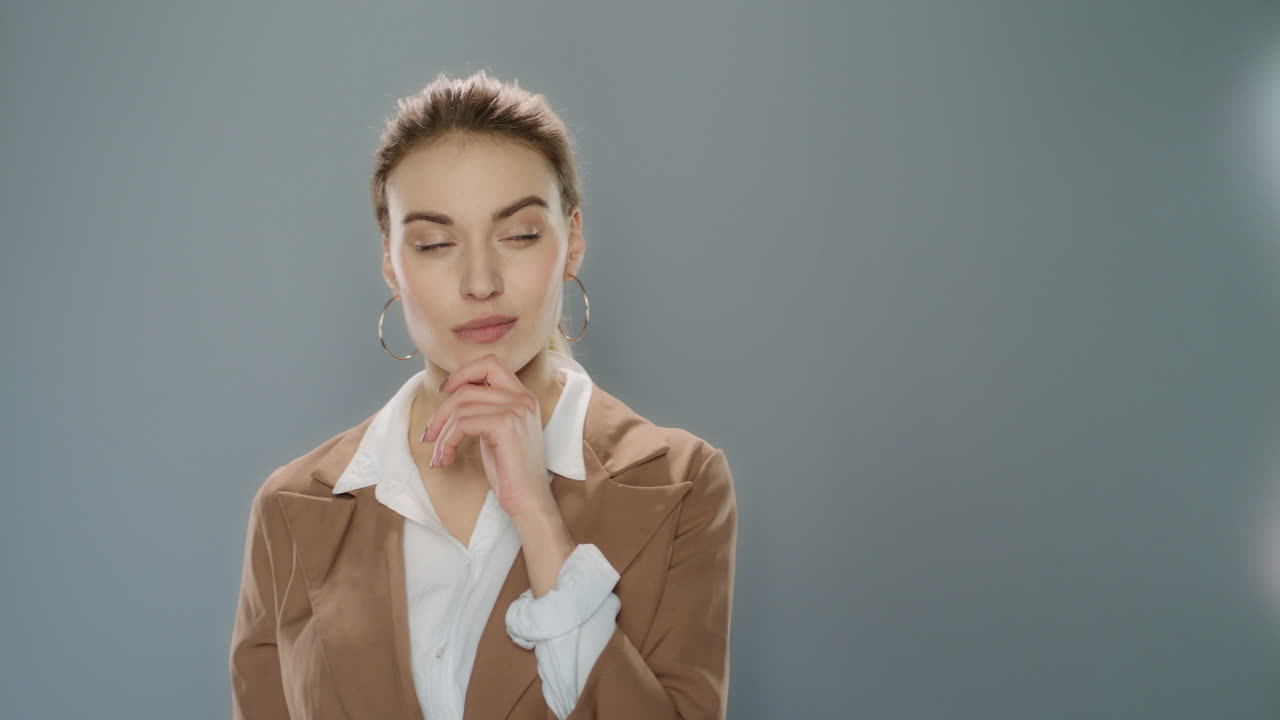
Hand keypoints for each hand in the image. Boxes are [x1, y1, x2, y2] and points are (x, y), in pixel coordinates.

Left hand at [420, 353, 552, 519]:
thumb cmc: (511, 473)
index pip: (489, 363)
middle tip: (429, 436)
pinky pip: (462, 424)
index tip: (443, 391)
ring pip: (461, 408)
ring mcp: (517, 410)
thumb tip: (450, 399)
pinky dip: (447, 442)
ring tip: (438, 456)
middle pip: (467, 389)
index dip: (462, 373)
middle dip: (441, 413)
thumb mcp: (496, 433)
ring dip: (441, 434)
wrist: (529, 502)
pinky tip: (446, 459)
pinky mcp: (506, 426)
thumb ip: (483, 411)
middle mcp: (523, 398)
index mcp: (523, 397)